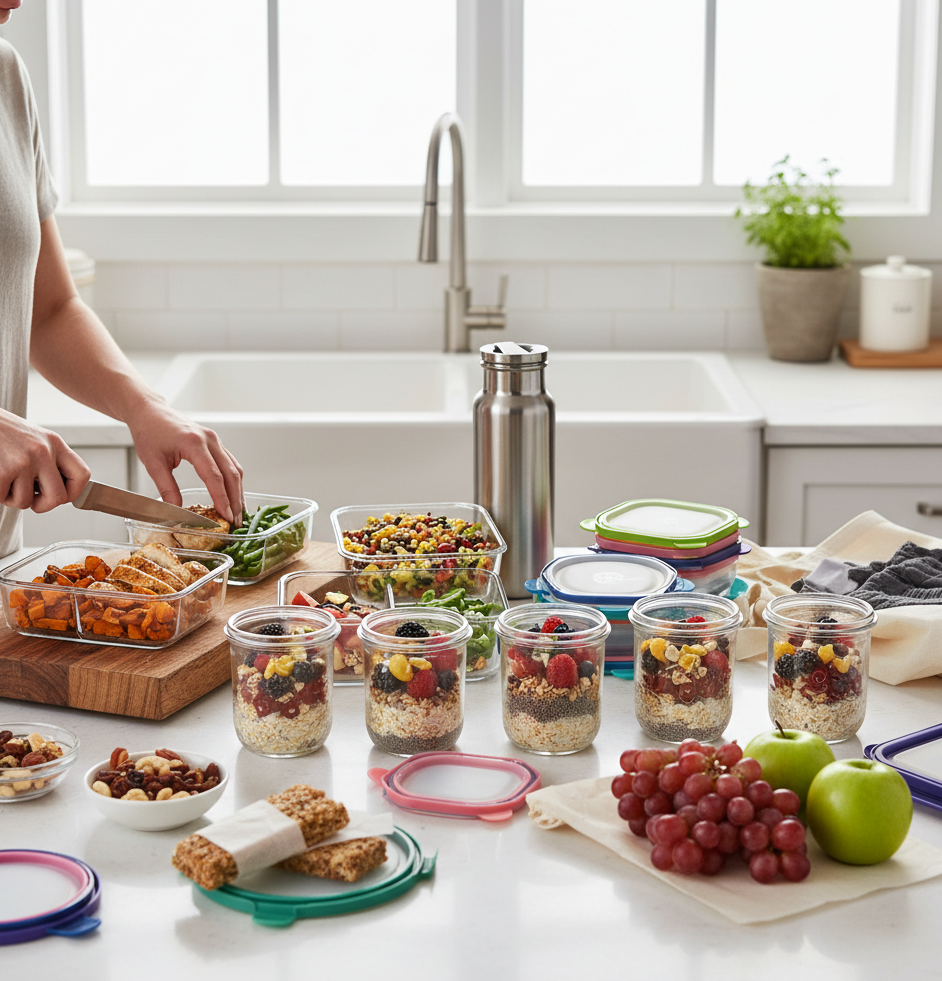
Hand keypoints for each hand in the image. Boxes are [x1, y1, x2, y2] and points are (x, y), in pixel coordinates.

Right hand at [0, 410, 89, 512]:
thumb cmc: (0, 430)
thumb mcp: (32, 438)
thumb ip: (47, 459)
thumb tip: (58, 489)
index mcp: (54, 442)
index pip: (82, 475)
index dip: (73, 493)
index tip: (62, 497)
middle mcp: (43, 451)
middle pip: (58, 497)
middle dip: (42, 505)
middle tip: (30, 499)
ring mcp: (24, 461)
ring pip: (25, 502)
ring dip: (11, 497)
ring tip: (4, 477)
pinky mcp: (4, 470)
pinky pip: (3, 498)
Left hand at [125, 398, 243, 526]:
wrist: (150, 412)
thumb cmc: (149, 433)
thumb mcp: (153, 463)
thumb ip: (166, 487)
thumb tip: (176, 511)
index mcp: (194, 443)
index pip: (214, 476)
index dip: (222, 499)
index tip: (226, 516)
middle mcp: (210, 440)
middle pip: (231, 474)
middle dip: (235, 500)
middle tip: (236, 521)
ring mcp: (215, 440)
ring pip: (235, 469)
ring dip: (238, 492)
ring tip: (237, 512)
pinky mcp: (215, 442)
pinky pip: (231, 463)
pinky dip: (234, 481)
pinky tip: (233, 495)